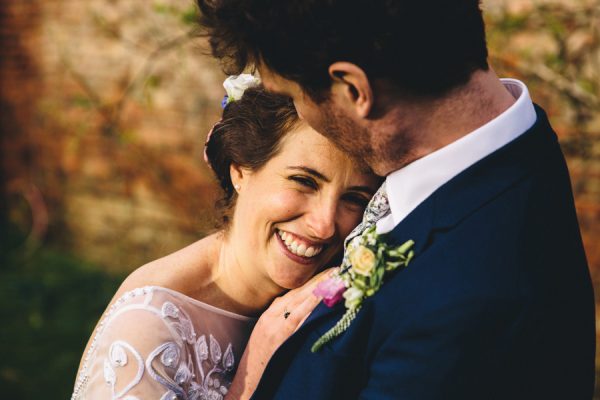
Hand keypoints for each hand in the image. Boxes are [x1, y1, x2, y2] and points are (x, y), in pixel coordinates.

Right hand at [226, 268, 333, 398]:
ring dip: (319, 287)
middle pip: (300, 291)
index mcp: (272, 311)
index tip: (331, 270)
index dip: (314, 279)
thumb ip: (280, 317)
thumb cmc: (261, 356)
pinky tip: (322, 298)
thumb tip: (296, 304)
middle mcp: (273, 313)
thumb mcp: (268, 332)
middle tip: (339, 268)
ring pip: (300, 300)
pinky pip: (298, 316)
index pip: (296, 290)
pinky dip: (310, 305)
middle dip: (320, 279)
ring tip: (336, 278)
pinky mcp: (280, 334)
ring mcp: (276, 323)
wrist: (247, 376)